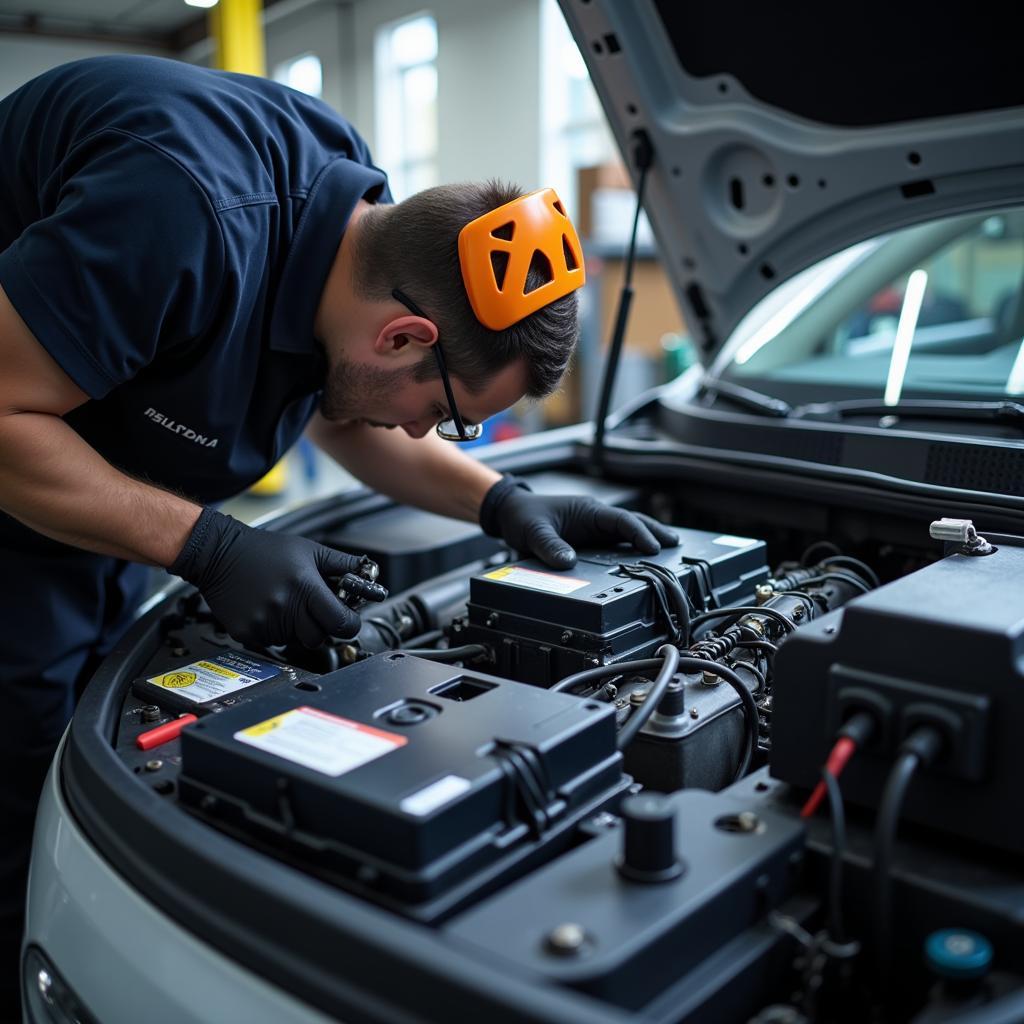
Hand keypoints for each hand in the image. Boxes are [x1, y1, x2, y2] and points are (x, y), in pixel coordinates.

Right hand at [170, 508, 363, 646]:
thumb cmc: (265, 549)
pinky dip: (274, 631)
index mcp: (306, 587)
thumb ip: (343, 564)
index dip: (349, 623)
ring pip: (295, 641)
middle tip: (312, 609)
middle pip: (319, 637)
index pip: (341, 623)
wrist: (220, 553)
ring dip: (296, 628)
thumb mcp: (310, 550)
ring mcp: (265, 623)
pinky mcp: (247, 633)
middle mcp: (286, 608)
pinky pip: (271, 642)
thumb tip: (370, 573)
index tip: (348, 619)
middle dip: (321, 626)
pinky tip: (268, 609)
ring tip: (285, 603)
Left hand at [479, 476, 678, 568]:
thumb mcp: (533, 532)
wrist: (511, 513)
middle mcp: (594, 517)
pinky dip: (630, 547)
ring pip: (626, 531)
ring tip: (668, 549)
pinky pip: (614, 542)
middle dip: (653, 531)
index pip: (620, 520)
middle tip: (675, 543)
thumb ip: (549, 546)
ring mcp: (593, 527)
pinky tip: (640, 558)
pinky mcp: (588, 537)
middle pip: (631, 522)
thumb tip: (568, 562)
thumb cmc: (522, 516)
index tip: (652, 547)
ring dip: (645, 538)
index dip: (638, 533)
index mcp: (588, 510)